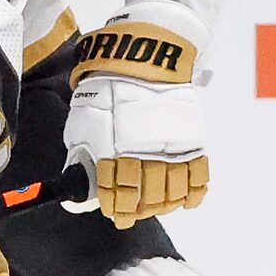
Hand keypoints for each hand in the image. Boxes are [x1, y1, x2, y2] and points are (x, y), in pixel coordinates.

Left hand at [65, 13, 212, 226]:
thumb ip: (82, 153)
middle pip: (145, 196)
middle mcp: (143, 153)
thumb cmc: (108, 91)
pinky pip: (197, 176)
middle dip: (139, 209)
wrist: (143, 61)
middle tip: (134, 213)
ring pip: (171, 191)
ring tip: (157, 206)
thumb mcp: (84, 122)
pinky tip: (186, 201)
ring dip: (164, 204)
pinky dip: (193, 193)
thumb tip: (77, 179)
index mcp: (114, 149)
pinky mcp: (191, 141)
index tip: (116, 214)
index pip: (116, 191)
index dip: (117, 207)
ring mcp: (170, 148)